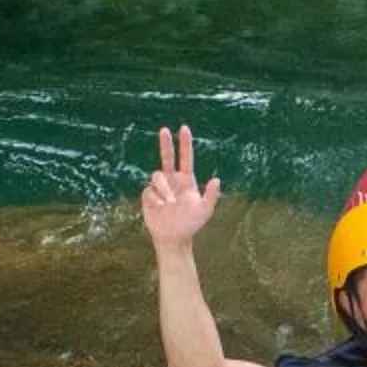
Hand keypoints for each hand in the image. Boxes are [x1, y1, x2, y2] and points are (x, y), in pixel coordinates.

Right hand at [140, 124, 220, 248]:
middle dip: (166, 144)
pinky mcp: (149, 195)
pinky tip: (160, 208)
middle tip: (164, 130)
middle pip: (167, 157)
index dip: (185, 144)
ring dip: (164, 188)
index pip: (186, 158)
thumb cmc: (191, 223)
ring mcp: (160, 187)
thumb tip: (217, 179)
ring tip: (170, 203)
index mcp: (187, 180)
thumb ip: (212, 195)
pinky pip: (150, 190)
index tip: (184, 129)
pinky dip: (155, 198)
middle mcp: (172, 180)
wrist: (174, 237)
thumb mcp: (205, 210)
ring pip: (157, 176)